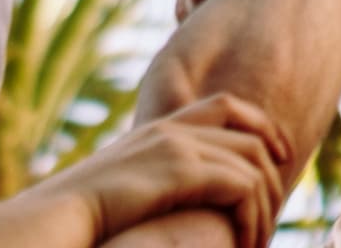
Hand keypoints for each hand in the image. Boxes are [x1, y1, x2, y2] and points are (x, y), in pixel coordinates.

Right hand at [22, 96, 293, 247]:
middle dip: (276, 171)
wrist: (60, 216)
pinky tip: (243, 244)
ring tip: (258, 242)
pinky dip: (251, 216)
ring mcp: (177, 146)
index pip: (227, 106)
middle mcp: (172, 129)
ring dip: (264, 207)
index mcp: (160, 128)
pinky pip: (242, 185)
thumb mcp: (127, 189)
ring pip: (253, 162)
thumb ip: (154, 184)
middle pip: (251, 133)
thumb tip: (172, 205)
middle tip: (276, 214)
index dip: (262, 127)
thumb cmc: (85, 214)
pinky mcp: (180, 170)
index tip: (280, 158)